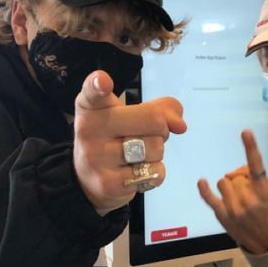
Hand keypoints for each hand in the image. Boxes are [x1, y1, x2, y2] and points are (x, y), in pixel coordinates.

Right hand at [73, 71, 186, 212]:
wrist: (90, 179)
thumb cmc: (116, 137)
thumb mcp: (132, 115)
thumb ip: (162, 109)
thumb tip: (180, 125)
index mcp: (92, 107)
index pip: (93, 91)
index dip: (99, 84)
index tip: (103, 82)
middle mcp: (88, 129)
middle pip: (153, 119)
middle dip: (162, 128)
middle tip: (146, 133)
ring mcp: (96, 158)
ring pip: (156, 148)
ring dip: (157, 152)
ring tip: (139, 154)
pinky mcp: (109, 184)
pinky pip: (155, 173)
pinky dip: (155, 171)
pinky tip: (137, 170)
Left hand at [197, 130, 267, 254]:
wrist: (266, 241)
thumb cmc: (267, 214)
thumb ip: (254, 180)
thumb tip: (233, 172)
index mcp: (264, 192)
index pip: (257, 166)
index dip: (250, 147)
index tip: (245, 132)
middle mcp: (249, 200)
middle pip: (234, 175)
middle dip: (239, 180)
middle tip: (246, 191)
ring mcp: (235, 209)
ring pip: (222, 183)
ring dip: (227, 186)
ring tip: (236, 197)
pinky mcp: (223, 216)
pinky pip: (210, 198)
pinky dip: (204, 189)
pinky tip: (202, 181)